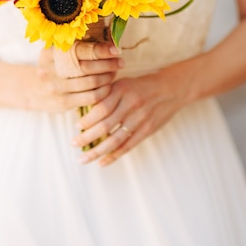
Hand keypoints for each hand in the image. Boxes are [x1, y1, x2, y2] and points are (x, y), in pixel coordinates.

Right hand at [25, 41, 123, 112]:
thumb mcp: (59, 55)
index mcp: (50, 52)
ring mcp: (55, 87)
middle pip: (87, 66)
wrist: (35, 90)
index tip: (116, 50)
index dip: (101, 50)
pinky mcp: (63, 102)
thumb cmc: (56, 68)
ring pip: (91, 82)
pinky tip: (108, 86)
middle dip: (108, 64)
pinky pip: (91, 96)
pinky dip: (104, 91)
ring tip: (114, 73)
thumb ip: (78, 48)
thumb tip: (110, 42)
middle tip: (120, 62)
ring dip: (108, 77)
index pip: (80, 49)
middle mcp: (50, 69)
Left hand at [72, 66, 186, 166]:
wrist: (172, 88)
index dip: (87, 120)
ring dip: (97, 151)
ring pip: (115, 140)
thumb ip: (107, 95)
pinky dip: (114, 156)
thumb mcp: (124, 83)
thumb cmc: (142, 86)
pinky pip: (128, 146)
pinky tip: (102, 162)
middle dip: (86, 137)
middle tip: (73, 144)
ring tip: (83, 159)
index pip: (101, 108)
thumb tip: (84, 110)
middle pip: (105, 126)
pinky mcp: (147, 130)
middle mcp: (131, 104)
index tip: (77, 127)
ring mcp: (140, 119)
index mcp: (122, 90)